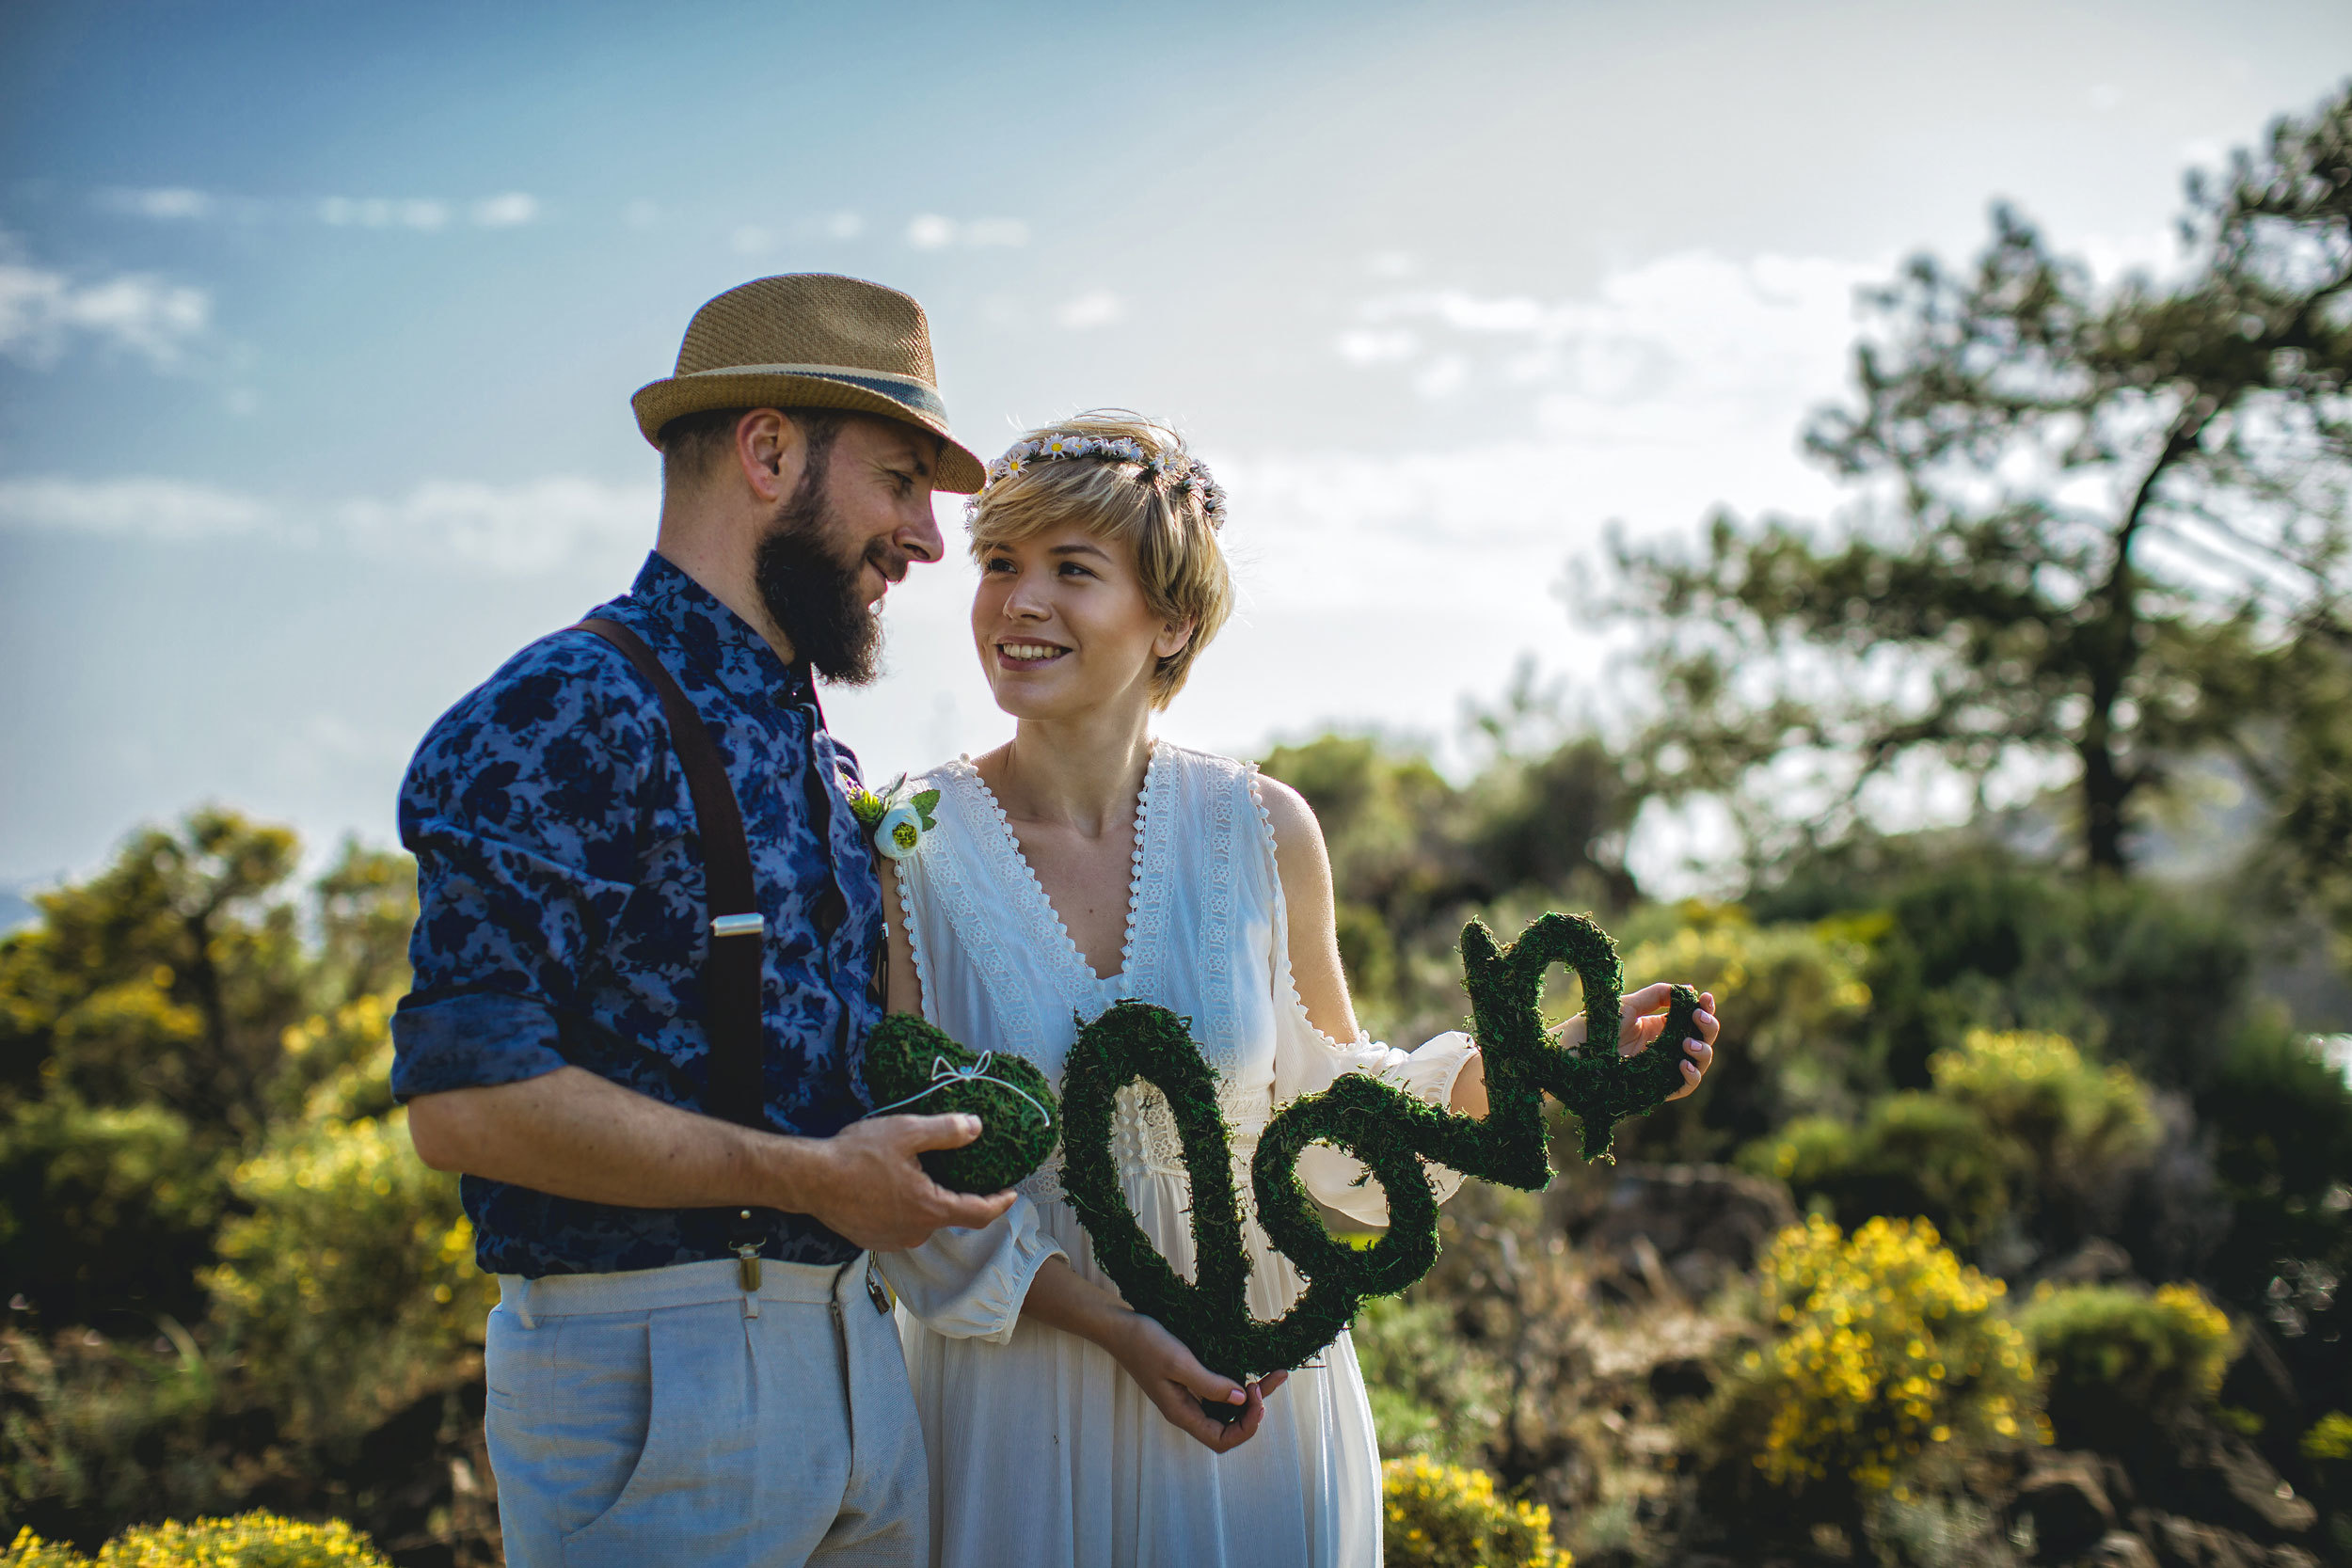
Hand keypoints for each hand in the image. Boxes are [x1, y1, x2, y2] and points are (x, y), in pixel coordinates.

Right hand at [789, 1113, 1017, 1250]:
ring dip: (925, 1202)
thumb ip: (945, 1131)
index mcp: (931, 1208)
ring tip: (915, 1175)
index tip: (1012, 1194)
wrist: (810, 1179)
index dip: (1000, 1204)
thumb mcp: (906, 1132)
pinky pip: (900, 1227)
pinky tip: (890, 1189)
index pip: (979, 1213)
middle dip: (954, 1195)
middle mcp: (916, 1232)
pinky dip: (903, 1210)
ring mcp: (893, 1240)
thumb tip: (976, 1127)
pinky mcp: (874, 1241)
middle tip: (953, 1170)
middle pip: (949, 1215)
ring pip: (923, 1221)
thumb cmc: (856, 1154)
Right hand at [1106, 1312, 1289, 1452]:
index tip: (1257, 1397)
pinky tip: (1250, 1370)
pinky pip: (1220, 1392)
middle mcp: (1187, 1411)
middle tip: (1268, 1381)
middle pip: (1229, 1426)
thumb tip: (1242, 1400)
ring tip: (1271, 1376)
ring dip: (1251, 1397)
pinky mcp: (1189, 1382)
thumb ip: (1210, 1384)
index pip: (1221, 1440)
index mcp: (1182, 1414)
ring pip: (1228, 1409)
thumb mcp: (1179, 1363)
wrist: (1119, 1327)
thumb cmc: (1144, 1343)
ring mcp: (1188, 1397)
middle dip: (1254, 1410)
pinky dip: (1238, 1385)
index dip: (1246, 1426)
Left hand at [1551, 984, 1718, 1101]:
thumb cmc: (1594, 1026)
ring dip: (1703, 1052)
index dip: (1705, 1009)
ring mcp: (1661, 1067)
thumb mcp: (1627, 1005)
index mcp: (1658, 1026)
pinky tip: (1683, 1064)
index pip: (1692, 1019)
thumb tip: (1688, 989)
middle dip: (1708, 1027)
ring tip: (1688, 1044)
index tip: (1706, 998)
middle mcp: (1664, 1047)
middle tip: (1699, 1018)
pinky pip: (1683, 1087)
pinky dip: (1691, 1076)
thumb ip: (1656, 996)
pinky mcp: (1655, 1087)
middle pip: (1702, 1039)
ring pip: (1699, 1063)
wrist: (1570, 1052)